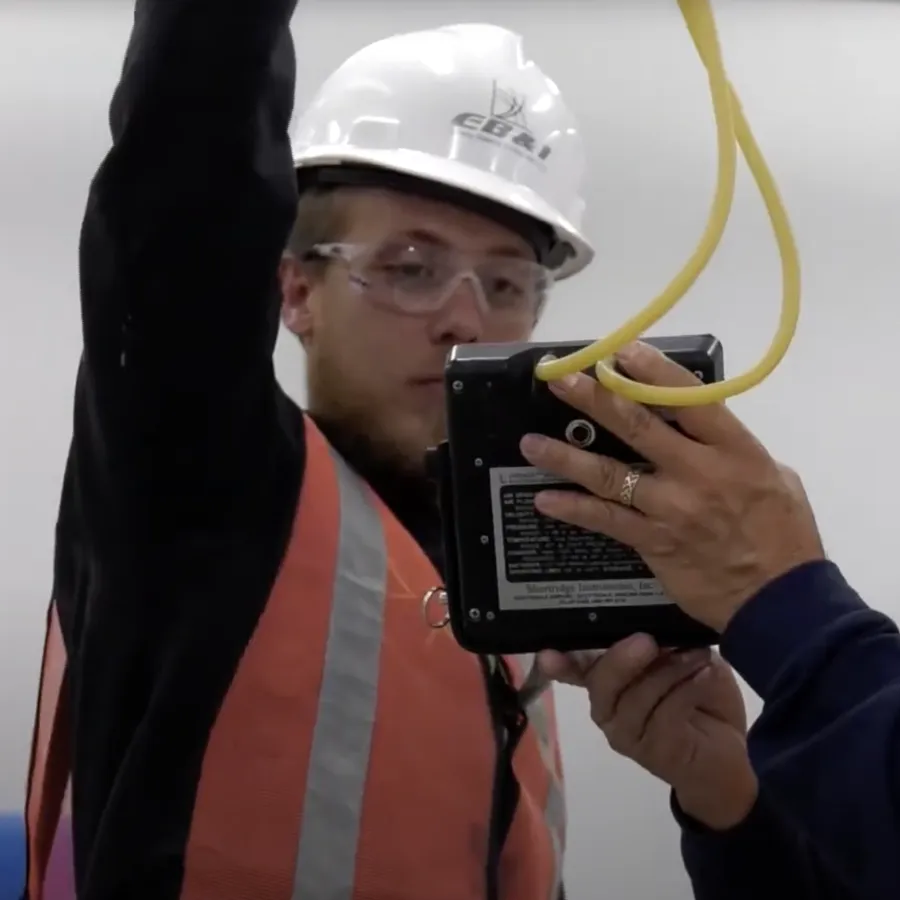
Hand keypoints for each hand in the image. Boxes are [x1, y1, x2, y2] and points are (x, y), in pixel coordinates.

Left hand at [519, 341, 824, 630]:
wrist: (781, 601)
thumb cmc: (784, 535)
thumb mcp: (776, 477)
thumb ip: (732, 448)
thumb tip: (698, 425)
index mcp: (734, 450)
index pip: (688, 399)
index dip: (652, 372)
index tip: (619, 352)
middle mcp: (698, 472)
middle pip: (637, 426)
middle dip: (594, 399)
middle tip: (560, 380)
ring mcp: (671, 508)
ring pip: (608, 474)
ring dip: (565, 456)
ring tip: (530, 443)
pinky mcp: (653, 543)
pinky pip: (605, 520)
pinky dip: (573, 509)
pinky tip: (545, 499)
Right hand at [538, 635, 757, 829]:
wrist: (729, 756)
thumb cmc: (700, 697)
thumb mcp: (681, 659)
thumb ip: (661, 643)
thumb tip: (654, 618)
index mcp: (607, 682)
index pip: (575, 668)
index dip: (560, 662)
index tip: (546, 654)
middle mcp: (607, 709)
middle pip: (601, 682)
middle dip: (622, 659)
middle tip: (648, 641)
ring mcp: (627, 734)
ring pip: (637, 697)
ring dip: (670, 670)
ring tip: (698, 655)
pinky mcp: (655, 751)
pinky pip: (666, 714)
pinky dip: (688, 689)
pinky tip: (705, 675)